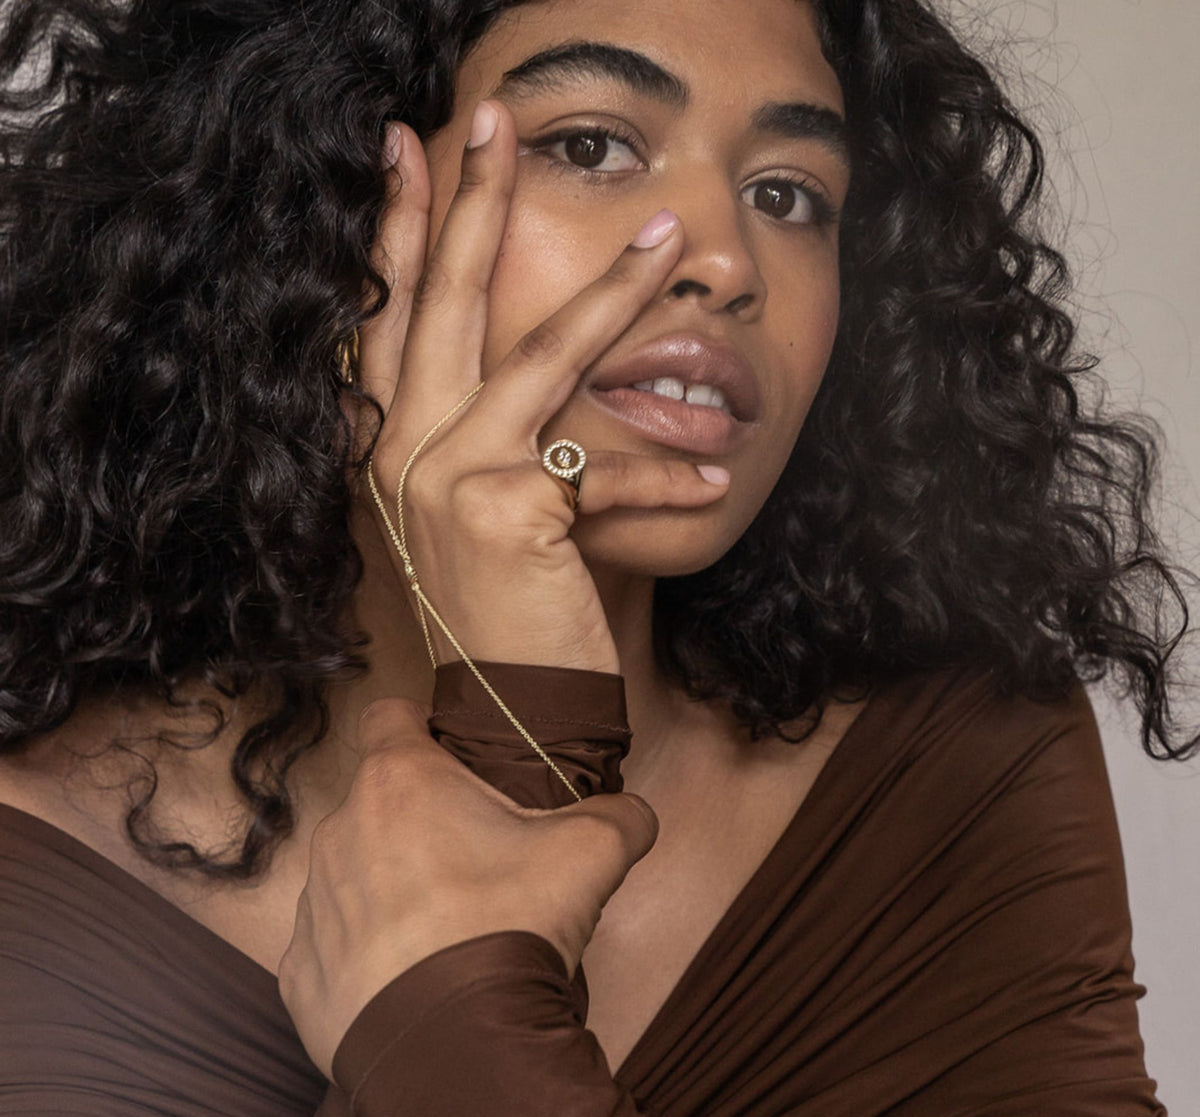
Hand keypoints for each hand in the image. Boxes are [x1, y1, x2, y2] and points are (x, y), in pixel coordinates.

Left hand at [277, 697, 658, 1078]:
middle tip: (475, 857)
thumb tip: (633, 814)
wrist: (457, 1051)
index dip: (420, 724)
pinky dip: (367, 954)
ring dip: (390, 885)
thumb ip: (620, 815)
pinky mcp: (300, 971)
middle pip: (378, 801)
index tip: (450, 751)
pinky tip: (412, 978)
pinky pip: (335, 945)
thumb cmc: (512, 928)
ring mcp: (316, 903)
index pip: (389, 714)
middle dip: (420, 818)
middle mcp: (342, 829)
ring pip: (353, 871)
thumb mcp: (592, 854)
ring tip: (446, 927)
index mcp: (400, 781)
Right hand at [358, 104, 729, 674]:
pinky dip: (668, 474)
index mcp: (391, 446)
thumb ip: (499, 431)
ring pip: (536, 356)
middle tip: (494, 119)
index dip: (399, 228)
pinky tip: (715, 481)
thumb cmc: (510, 612)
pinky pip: (606, 468)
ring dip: (612, 295)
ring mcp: (444, 479)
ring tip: (670, 243)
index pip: (389, 316)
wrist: (510, 719)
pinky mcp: (507, 513)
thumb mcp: (487, 510)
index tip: (407, 147)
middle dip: (471, 202)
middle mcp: (402, 453)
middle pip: (443, 303)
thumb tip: (555, 357)